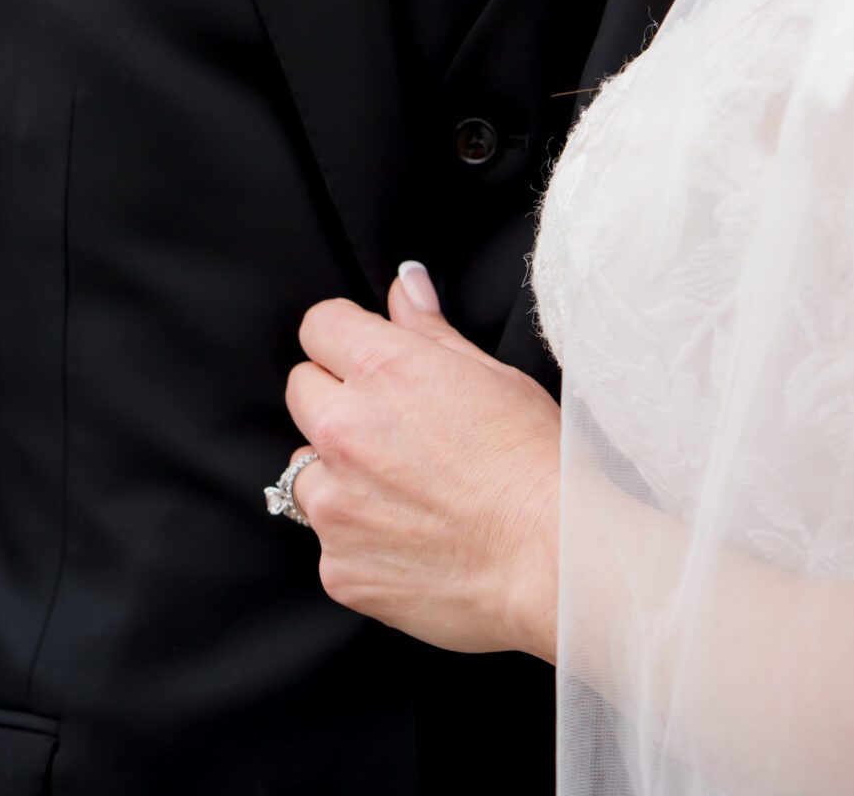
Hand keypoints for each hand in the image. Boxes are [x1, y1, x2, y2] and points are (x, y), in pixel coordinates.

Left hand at [283, 263, 559, 662]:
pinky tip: (409, 540)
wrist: (552, 559)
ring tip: (400, 490)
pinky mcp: (339, 568)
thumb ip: (429, 329)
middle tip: (391, 427)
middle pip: (302, 390)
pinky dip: (356, 538)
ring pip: (303, 468)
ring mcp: (335, 505)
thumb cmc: (533, 461)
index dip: (345, 338)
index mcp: (381, 368)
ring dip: (337, 472)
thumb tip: (404, 285)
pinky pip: (328, 539)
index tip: (365, 359)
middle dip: (336, 399)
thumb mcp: (490, 374)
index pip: (319, 327)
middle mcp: (344, 431)